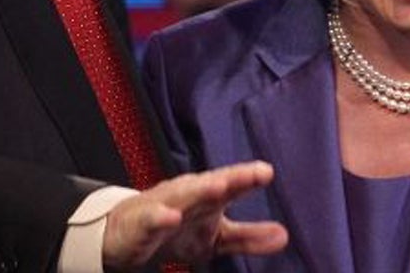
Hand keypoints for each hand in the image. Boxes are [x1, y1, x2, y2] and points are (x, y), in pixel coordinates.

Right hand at [102, 160, 287, 269]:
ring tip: (219, 187)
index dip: (247, 178)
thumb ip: (248, 237)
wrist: (126, 234)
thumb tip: (284, 236)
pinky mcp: (141, 224)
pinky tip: (170, 217)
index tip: (267, 172)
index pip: (230, 185)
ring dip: (199, 191)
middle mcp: (187, 195)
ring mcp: (162, 206)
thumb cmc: (176, 228)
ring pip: (182, 196)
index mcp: (206, 196)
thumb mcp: (216, 238)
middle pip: (210, 184)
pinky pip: (150, 220)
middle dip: (231, 178)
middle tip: (255, 173)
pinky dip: (160, 218)